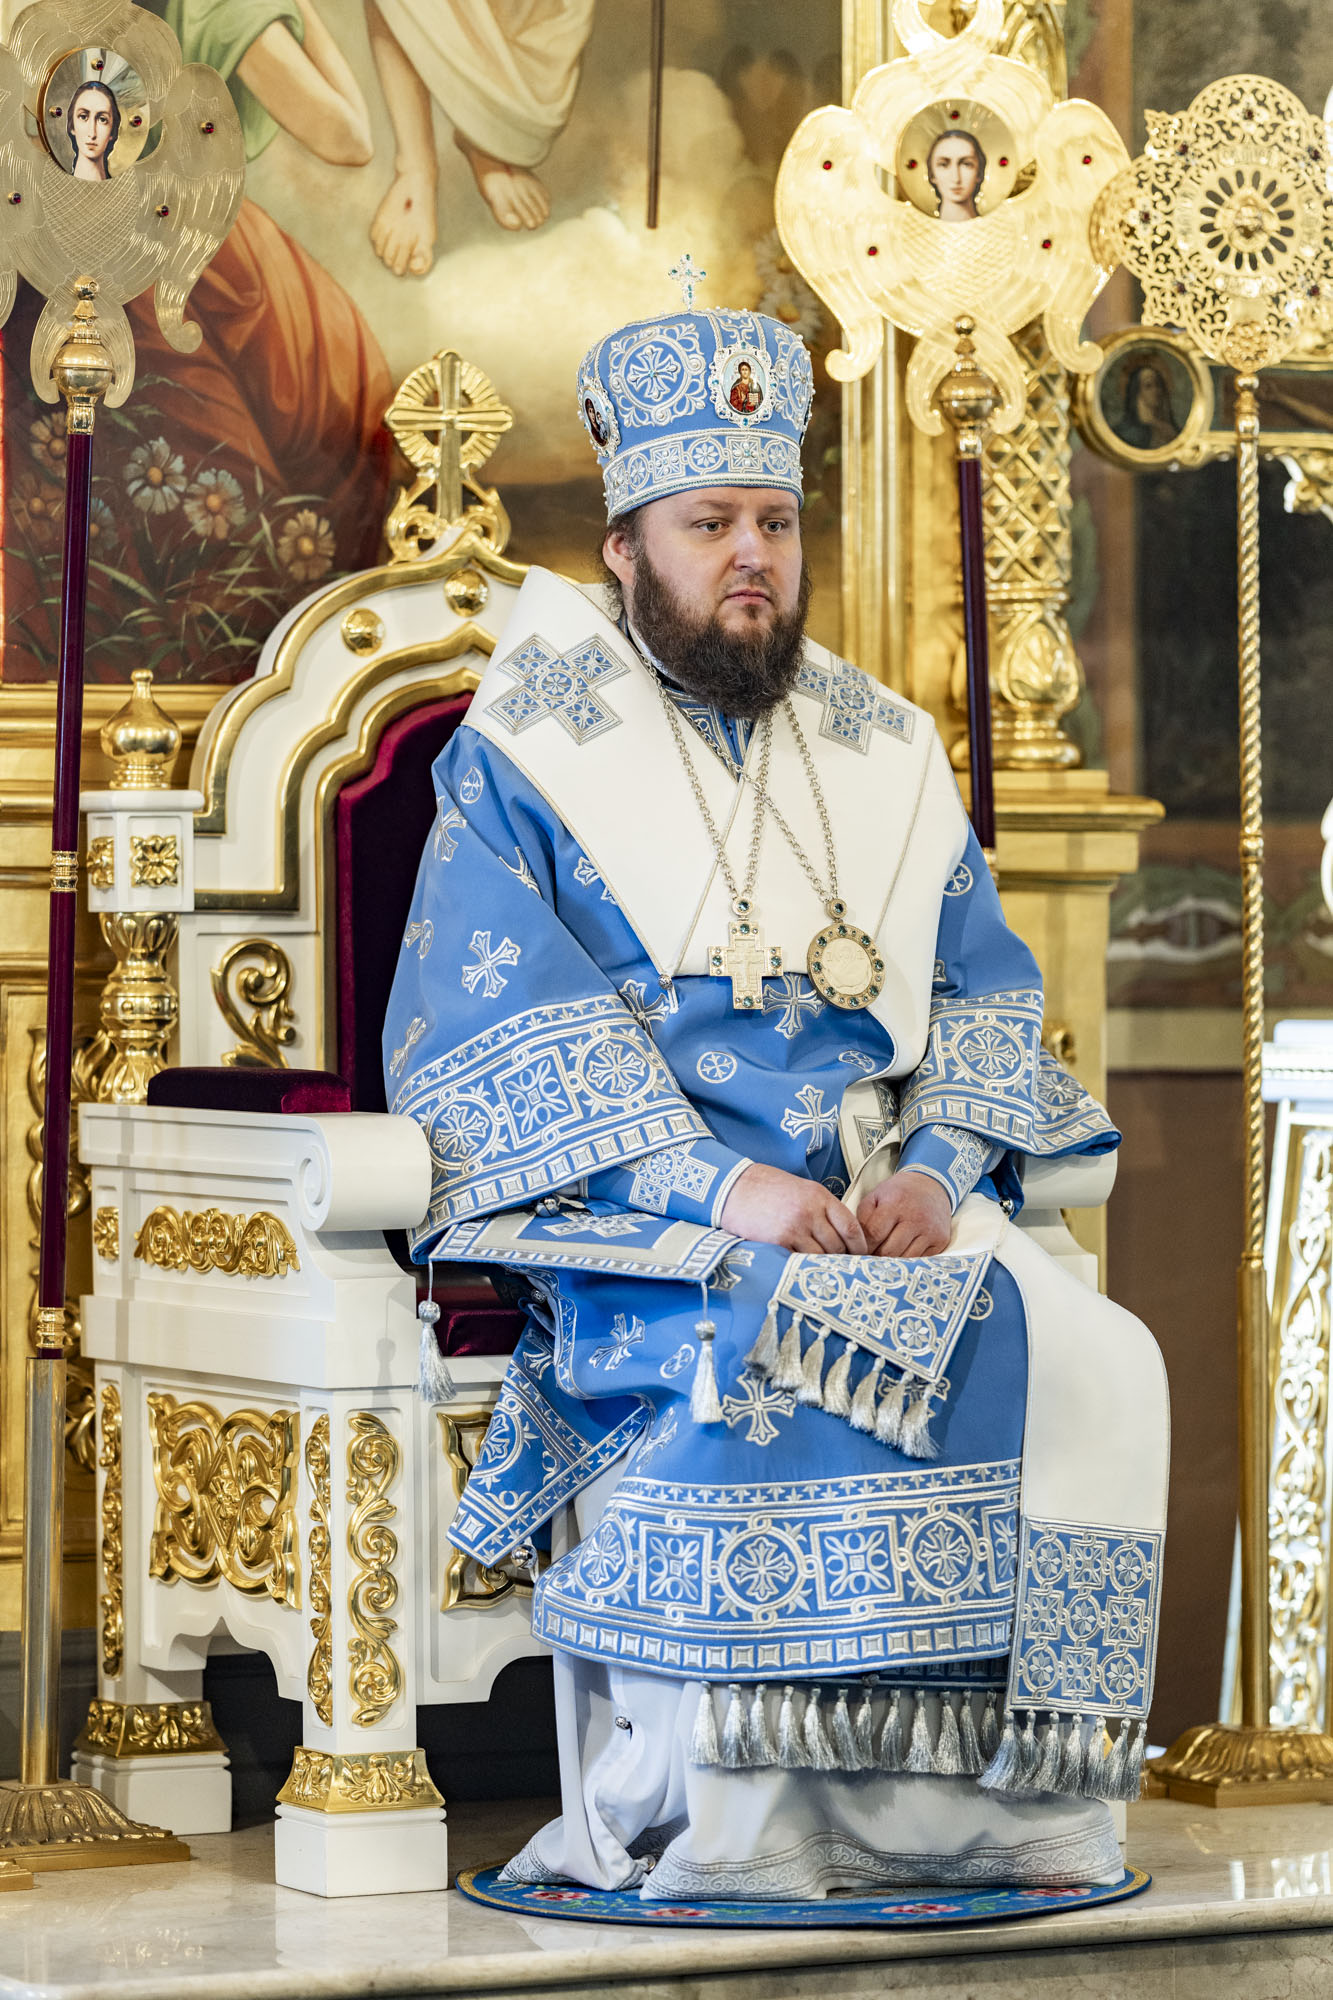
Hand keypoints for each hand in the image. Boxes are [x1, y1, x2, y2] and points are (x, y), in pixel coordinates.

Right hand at [720, 1161, 868, 1255]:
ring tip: (820, 1270)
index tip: (860, 1256)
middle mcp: (810, 1212)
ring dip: (821, 1265)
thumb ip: (822, 1209)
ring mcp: (794, 1228)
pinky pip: (799, 1261)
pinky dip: (802, 1266)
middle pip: (838, 1246)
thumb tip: (842, 1236)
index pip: (851, 1227)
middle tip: (840, 1267)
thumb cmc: (767, 1188)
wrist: (733, 1187)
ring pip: (820, 1257)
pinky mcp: (778, 1241)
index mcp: (820, 1196)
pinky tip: (801, 1268)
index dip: (859, 1246)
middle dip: (841, 1259)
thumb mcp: (802, 1189)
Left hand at [857, 1170, 952, 1257]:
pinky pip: (920, 1260)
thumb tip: (855, 1244)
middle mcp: (916, 1218)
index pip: (874, 1234)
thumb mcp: (876, 1196)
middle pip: (889, 1251)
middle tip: (869, 1258)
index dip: (863, 1247)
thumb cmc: (898, 1193)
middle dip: (875, 1258)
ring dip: (891, 1263)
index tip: (858, 1250)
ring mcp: (930, 1231)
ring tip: (883, 1258)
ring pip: (905, 1260)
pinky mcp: (940, 1241)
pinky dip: (907, 1262)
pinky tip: (901, 1256)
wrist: (932, 1186)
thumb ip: (862, 1218)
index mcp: (896, 1204)